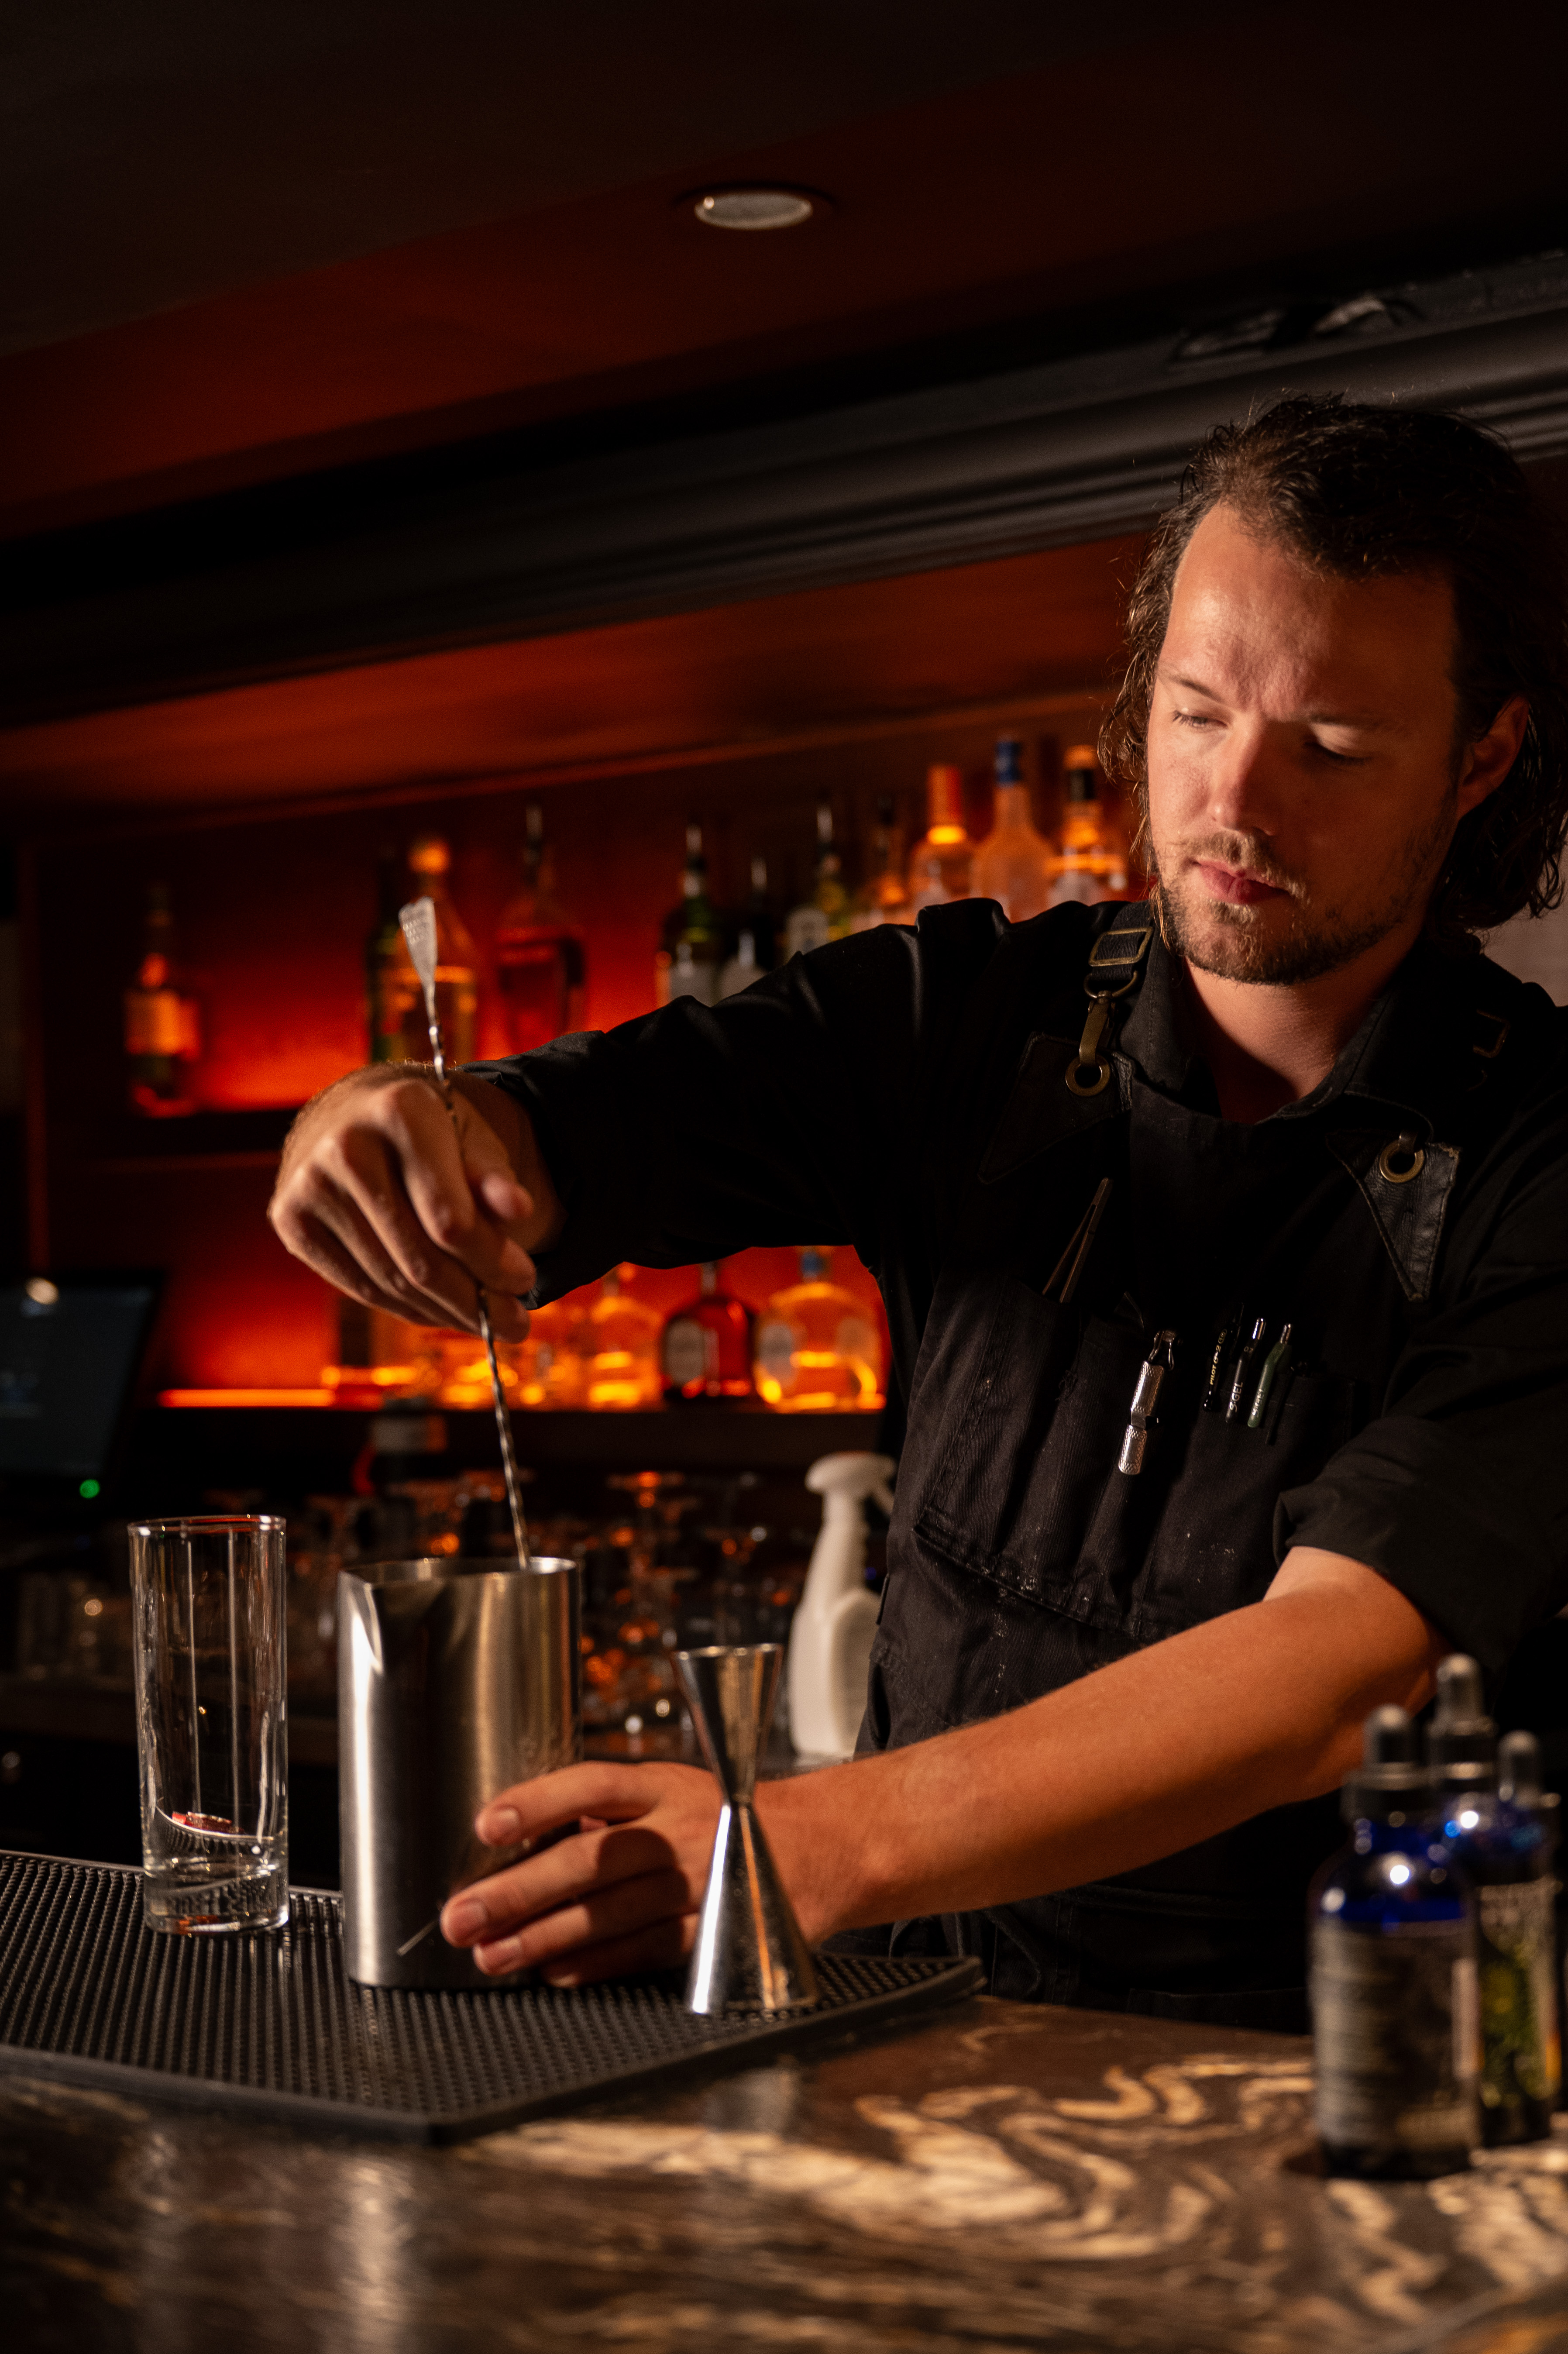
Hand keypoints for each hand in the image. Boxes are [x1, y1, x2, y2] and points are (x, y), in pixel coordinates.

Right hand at [268, 1067, 543, 1335]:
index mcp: (399, 1112)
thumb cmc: (428, 1132)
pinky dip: (406, 1308)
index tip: (527, 1281)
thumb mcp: (471, 1140)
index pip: (450, 1220)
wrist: (354, 1114)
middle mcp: (344, 1146)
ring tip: (485, 1321)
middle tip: (515, 1323)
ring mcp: (308, 1185)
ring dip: (445, 1312)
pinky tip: (440, 1312)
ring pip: (390, 1281)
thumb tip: (520, 1210)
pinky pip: (359, 1286)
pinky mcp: (290, 1220)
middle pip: (419, 1258)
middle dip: (475, 1299)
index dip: (492, 1262)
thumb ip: (495, 1177)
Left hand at [439, 1762, 724, 1983]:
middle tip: (462, 1916)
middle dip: (519, 1890)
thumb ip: (605, 1813)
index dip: (538, 1803)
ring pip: (610, 1913)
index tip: (486, 1824)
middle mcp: (680, 1829)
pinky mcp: (712, 1931)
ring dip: (544, 1938)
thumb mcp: (668, 1792)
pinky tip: (553, 1973)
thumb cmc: (717, 1817)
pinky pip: (644, 1949)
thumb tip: (519, 1843)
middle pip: (591, 1859)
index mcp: (660, 1786)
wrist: (811, 1847)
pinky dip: (595, 1964)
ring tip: (491, 1954)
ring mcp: (699, 1882)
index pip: (592, 1784)